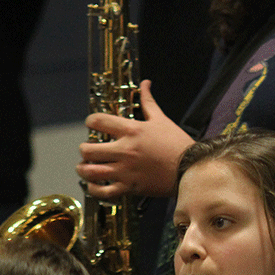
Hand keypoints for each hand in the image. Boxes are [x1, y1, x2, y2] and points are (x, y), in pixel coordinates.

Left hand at [78, 80, 194, 198]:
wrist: (191, 168)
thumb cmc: (177, 143)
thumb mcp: (162, 119)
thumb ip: (148, 101)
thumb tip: (145, 83)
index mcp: (132, 131)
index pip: (98, 121)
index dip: (90, 121)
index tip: (92, 124)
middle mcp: (125, 150)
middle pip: (87, 149)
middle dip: (84, 148)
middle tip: (89, 149)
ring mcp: (125, 170)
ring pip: (90, 171)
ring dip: (84, 168)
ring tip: (86, 166)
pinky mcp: (129, 187)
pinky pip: (102, 191)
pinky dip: (93, 188)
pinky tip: (95, 184)